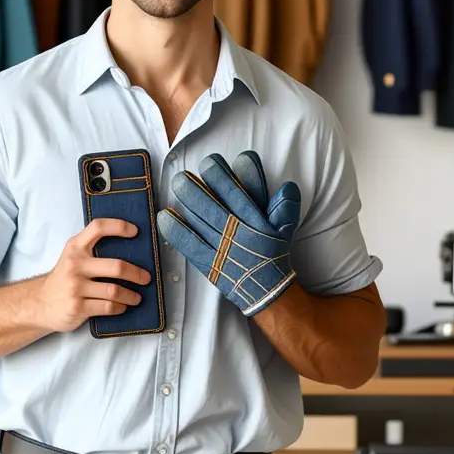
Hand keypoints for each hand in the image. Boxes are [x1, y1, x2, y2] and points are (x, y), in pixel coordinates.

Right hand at [35, 218, 152, 332]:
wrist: (40, 303)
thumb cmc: (64, 279)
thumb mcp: (72, 257)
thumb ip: (91, 250)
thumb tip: (130, 251)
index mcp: (75, 247)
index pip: (98, 227)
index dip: (119, 226)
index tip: (135, 232)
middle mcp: (75, 264)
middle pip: (116, 267)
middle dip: (136, 274)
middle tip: (146, 278)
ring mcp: (75, 286)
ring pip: (114, 291)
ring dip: (131, 295)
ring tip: (137, 297)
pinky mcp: (78, 306)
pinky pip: (108, 307)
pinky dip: (120, 307)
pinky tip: (122, 306)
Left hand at [157, 151, 300, 315]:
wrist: (268, 291)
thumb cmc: (273, 255)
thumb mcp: (285, 230)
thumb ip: (285, 208)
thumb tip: (288, 186)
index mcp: (255, 223)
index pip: (238, 194)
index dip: (223, 177)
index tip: (211, 163)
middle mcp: (237, 234)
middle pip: (213, 206)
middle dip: (197, 188)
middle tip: (183, 175)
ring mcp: (222, 249)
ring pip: (201, 221)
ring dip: (187, 202)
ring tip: (176, 184)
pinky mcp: (210, 264)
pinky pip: (191, 245)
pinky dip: (177, 231)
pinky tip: (165, 216)